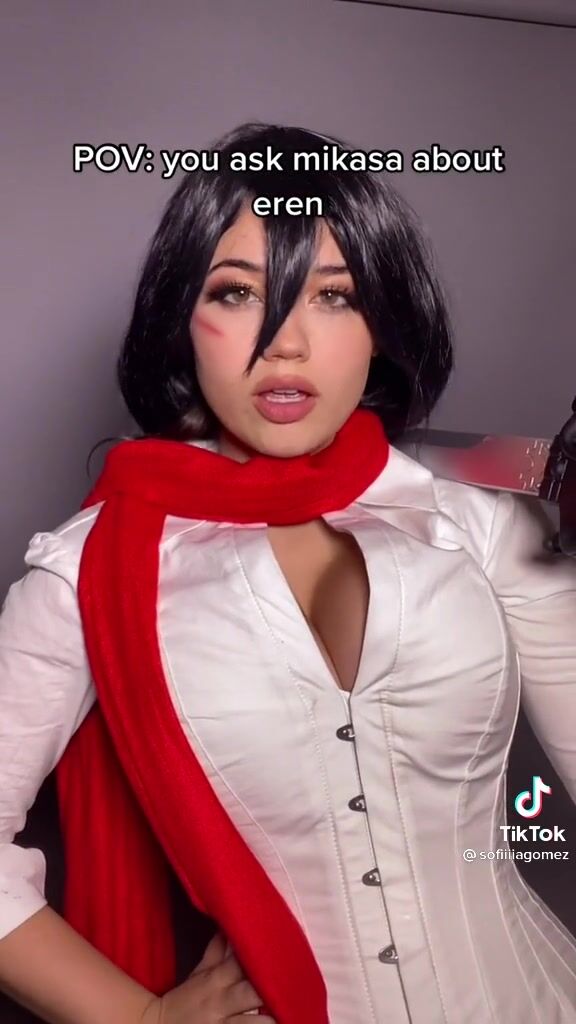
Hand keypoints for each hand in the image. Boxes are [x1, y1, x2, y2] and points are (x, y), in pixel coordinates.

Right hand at [140, 930, 276, 1022]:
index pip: (243, 962)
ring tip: (289, 1015)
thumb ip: (216, 952)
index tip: (285, 952)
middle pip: (253, 990)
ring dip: (271, 1020)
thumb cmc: (183, 1000)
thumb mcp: (198, 974)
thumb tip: (229, 927)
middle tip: (295, 985)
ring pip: (255, 1023)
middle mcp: (222, 1001)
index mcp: (216, 979)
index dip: (264, 957)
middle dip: (273, 988)